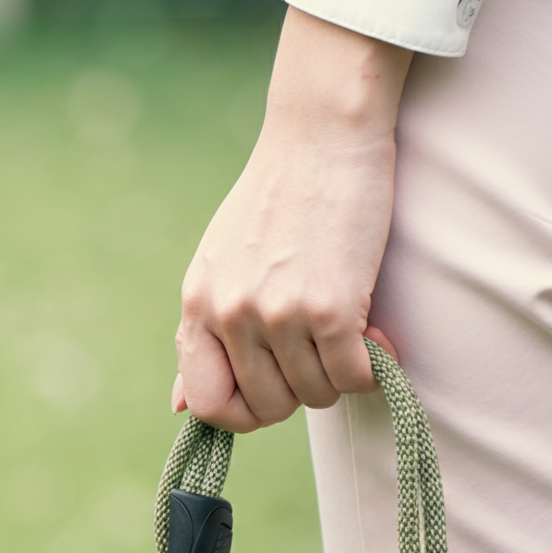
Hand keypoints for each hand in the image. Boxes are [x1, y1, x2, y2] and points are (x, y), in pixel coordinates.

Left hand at [171, 8, 412, 432]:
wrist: (320, 138)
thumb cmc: (276, 200)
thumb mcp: (219, 265)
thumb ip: (203, 333)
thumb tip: (178, 407)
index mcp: (198, 306)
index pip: (204, 402)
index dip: (242, 413)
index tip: (273, 390)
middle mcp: (230, 315)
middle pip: (267, 408)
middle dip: (299, 392)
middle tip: (319, 354)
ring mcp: (278, 314)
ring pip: (315, 396)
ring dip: (339, 375)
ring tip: (347, 332)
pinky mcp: (330, 308)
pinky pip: (353, 379)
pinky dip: (372, 368)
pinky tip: (373, 334)